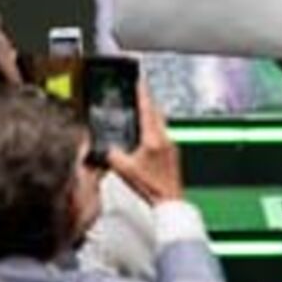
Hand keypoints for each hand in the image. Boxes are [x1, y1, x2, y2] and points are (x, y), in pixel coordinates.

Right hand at [104, 81, 184, 204]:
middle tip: (140, 94)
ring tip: (142, 112)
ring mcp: (172, 145)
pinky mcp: (173, 152)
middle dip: (148, 102)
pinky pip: (163, 134)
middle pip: (157, 113)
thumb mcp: (124, 169)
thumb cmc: (151, 186)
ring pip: (161, 123)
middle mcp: (165, 139)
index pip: (148, 110)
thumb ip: (113, 155)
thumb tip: (108, 148)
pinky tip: (147, 136)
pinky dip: (154, 129)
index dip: (143, 94)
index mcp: (154, 139)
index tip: (140, 82)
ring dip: (151, 116)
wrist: (168, 199)